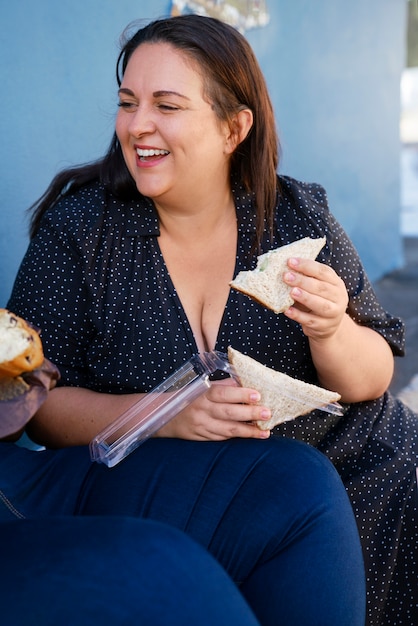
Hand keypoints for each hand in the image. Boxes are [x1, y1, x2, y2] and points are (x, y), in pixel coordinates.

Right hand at [155, 379, 271, 440]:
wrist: (165, 417)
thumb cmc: (188, 398)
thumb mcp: (201, 387)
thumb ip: (223, 385)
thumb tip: (245, 381)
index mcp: (202, 394)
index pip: (223, 393)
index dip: (240, 394)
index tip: (257, 395)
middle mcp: (202, 411)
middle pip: (228, 413)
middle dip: (250, 414)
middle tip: (267, 413)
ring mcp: (202, 426)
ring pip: (228, 430)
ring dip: (248, 431)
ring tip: (265, 431)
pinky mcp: (203, 438)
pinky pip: (223, 439)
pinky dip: (239, 438)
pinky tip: (252, 436)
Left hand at [282, 257, 348, 340]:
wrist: (329, 326)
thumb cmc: (318, 300)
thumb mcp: (317, 287)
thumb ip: (306, 278)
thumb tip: (285, 267)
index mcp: (336, 283)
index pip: (323, 271)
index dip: (307, 266)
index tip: (290, 261)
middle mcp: (338, 297)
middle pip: (321, 288)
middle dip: (303, 281)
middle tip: (286, 276)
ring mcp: (333, 313)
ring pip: (320, 305)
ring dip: (305, 297)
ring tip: (291, 292)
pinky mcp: (324, 326)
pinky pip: (311, 321)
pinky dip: (298, 316)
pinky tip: (287, 310)